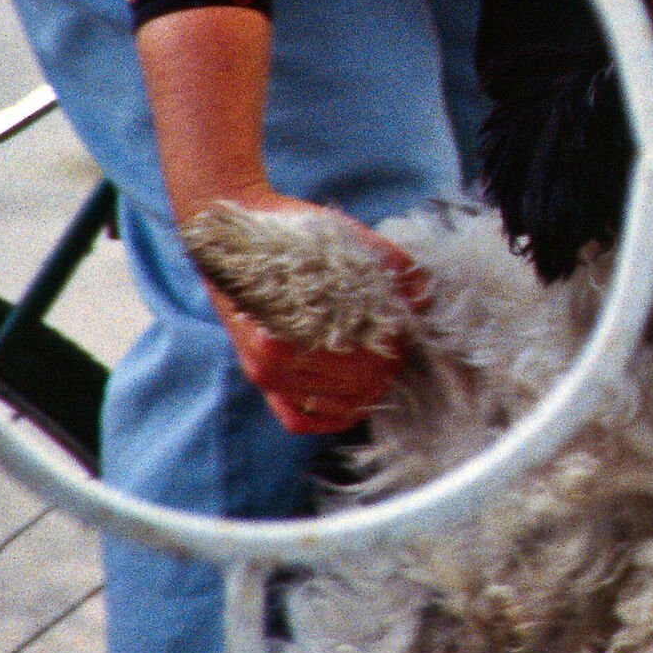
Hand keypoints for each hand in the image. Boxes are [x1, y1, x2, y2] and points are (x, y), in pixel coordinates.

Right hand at [194, 188, 422, 435]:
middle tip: (398, 349)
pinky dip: (330, 418)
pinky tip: (354, 403)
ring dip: (364, 392)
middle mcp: (270, 360)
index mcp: (287, 328)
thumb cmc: (289, 236)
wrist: (228, 233)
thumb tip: (424, 294)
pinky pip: (298, 418)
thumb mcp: (342, 240)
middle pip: (349, 386)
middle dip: (383, 370)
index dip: (390, 351)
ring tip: (382, 368)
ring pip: (330, 406)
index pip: (359, 362)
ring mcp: (264, 374)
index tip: (402, 332)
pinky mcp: (262, 380)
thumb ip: (388, 263)